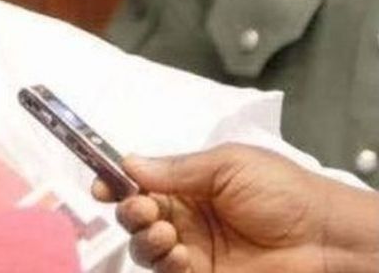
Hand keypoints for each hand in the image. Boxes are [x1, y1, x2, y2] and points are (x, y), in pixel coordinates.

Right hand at [92, 143, 378, 272]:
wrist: (324, 240)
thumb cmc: (284, 192)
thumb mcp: (229, 165)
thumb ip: (177, 168)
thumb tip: (129, 163)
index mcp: (190, 184)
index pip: (141, 182)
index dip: (117, 183)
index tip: (101, 185)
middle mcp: (186, 216)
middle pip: (135, 215)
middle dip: (129, 210)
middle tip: (142, 208)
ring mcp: (192, 249)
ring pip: (144, 247)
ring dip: (144, 238)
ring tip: (167, 233)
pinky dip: (165, 263)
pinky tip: (181, 254)